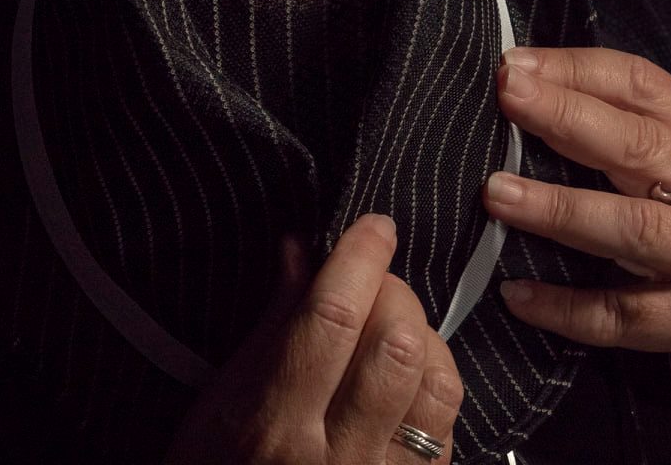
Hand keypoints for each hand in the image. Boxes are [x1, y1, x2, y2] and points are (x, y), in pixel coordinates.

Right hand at [164, 213, 463, 464]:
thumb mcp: (220, 404)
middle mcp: (335, 459)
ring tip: (393, 330)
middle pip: (395, 346)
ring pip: (436, 386)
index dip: (360, 260)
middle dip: (392, 293)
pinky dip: (434, 385)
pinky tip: (408, 378)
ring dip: (422, 339)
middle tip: (371, 286)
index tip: (374, 228)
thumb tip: (302, 249)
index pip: (332, 319)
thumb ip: (272, 325)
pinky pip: (450, 430)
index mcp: (274, 426)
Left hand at [481, 46, 670, 461]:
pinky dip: (565, 307)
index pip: (646, 87)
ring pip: (633, 229)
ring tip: (496, 193)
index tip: (513, 62)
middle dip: (568, 115)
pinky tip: (516, 295)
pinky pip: (621, 316)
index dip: (579, 69)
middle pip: (640, 145)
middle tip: (507, 94)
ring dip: (561, 208)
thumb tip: (528, 100)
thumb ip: (629, 146)